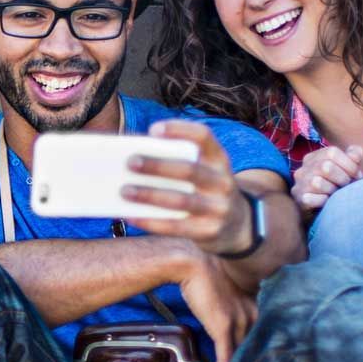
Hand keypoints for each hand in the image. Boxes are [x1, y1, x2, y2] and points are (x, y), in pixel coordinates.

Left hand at [121, 120, 255, 256]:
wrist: (238, 227)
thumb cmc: (206, 192)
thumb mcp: (204, 172)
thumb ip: (178, 162)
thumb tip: (134, 159)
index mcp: (220, 160)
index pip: (204, 137)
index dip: (180, 130)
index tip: (153, 129)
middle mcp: (223, 182)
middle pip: (189, 170)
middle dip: (158, 166)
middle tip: (130, 162)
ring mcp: (218, 208)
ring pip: (181, 200)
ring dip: (150, 195)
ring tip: (124, 191)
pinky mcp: (209, 232)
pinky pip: (176, 227)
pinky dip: (150, 221)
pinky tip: (131, 216)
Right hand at [178, 256, 258, 361]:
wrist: (193, 263)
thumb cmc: (207, 272)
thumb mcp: (229, 289)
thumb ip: (236, 304)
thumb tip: (228, 315)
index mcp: (257, 304)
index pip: (264, 332)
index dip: (262, 350)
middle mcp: (254, 313)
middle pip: (256, 345)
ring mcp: (241, 320)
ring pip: (243, 352)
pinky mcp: (224, 326)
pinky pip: (227, 354)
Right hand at [291, 144, 362, 210]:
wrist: (325, 213)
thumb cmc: (337, 188)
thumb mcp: (347, 169)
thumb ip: (353, 157)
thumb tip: (356, 153)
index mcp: (313, 158)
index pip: (332, 152)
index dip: (349, 163)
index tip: (357, 175)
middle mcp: (302, 170)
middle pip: (326, 166)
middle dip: (343, 178)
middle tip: (347, 186)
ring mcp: (299, 185)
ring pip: (318, 182)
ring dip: (333, 190)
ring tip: (337, 194)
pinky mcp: (299, 200)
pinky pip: (312, 199)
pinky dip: (324, 201)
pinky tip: (328, 202)